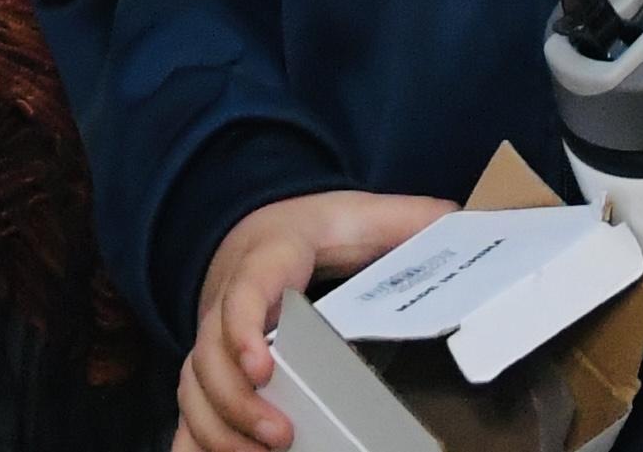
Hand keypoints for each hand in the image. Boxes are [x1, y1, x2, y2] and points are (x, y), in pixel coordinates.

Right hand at [186, 190, 454, 451]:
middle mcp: (226, 302)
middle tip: (282, 435)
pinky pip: (187, 411)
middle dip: (239, 401)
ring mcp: (213, 339)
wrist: (255, 228)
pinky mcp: (209, 370)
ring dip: (220, 430)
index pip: (244, 293)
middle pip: (210, 355)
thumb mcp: (357, 214)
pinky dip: (194, 443)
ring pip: (193, 388)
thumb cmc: (311, 229)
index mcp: (266, 261)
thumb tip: (455, 220)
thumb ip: (405, 219)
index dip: (244, 330)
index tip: (263, 366)